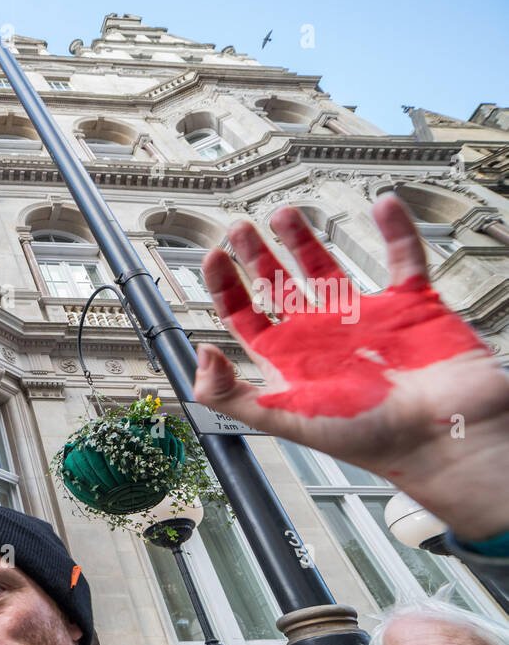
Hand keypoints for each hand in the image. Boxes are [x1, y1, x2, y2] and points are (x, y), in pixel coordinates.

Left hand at [194, 195, 508, 539]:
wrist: (442, 436)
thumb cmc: (368, 438)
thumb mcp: (284, 419)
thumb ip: (233, 394)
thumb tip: (201, 355)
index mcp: (290, 360)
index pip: (245, 317)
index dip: (226, 288)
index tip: (213, 257)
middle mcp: (322, 336)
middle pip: (279, 287)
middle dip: (257, 257)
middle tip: (239, 228)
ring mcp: (365, 318)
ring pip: (327, 268)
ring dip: (304, 240)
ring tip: (283, 213)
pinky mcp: (411, 305)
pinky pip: (403, 258)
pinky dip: (397, 230)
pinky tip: (383, 205)